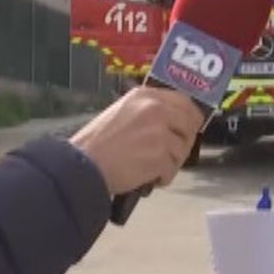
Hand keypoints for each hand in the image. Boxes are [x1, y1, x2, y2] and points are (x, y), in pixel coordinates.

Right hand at [68, 87, 202, 194]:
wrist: (83, 165)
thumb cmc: (96, 144)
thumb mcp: (121, 112)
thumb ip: (147, 112)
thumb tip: (172, 122)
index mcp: (145, 95)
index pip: (183, 101)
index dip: (189, 117)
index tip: (189, 128)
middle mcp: (155, 108)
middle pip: (190, 123)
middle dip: (184, 141)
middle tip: (172, 154)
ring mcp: (160, 131)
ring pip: (182, 149)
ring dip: (171, 163)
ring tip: (152, 168)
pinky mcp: (160, 155)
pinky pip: (172, 169)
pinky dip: (163, 177)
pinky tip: (148, 178)